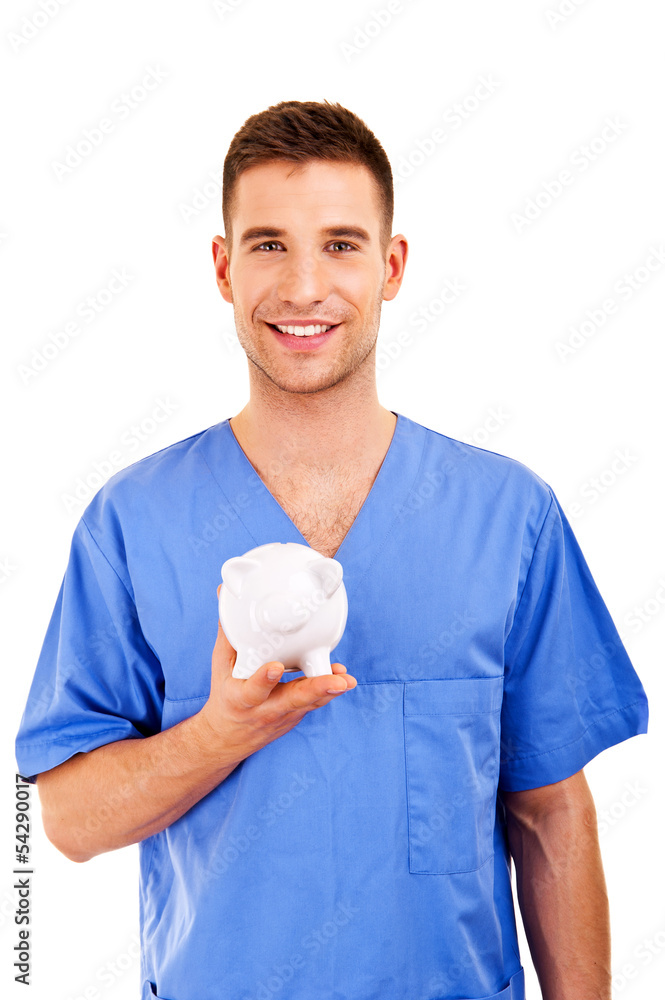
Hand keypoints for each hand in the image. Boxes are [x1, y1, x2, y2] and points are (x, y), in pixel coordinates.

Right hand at [198, 586, 356, 760]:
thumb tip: (222, 592)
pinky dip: (328, 690)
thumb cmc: (225, 694)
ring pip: (310, 703)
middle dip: (317, 690)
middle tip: (338, 681)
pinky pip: (314, 702)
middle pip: (293, 700)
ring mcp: (283, 716)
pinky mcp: (297, 716)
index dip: (263, 679)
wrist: (228, 738)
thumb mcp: (220, 666)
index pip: (252, 690)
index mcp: (240, 699)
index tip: (275, 667)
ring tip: (347, 679)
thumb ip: (227, 630)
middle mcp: (264, 710)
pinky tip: (342, 677)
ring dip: (330, 690)